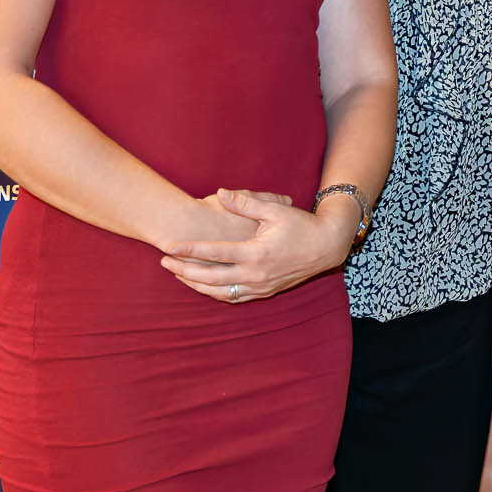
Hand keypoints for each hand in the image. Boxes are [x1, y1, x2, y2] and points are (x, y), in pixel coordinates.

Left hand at [159, 188, 354, 303]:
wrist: (327, 246)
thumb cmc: (302, 225)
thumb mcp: (276, 210)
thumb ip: (246, 203)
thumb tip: (221, 193)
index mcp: (257, 252)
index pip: (215, 253)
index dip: (189, 249)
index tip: (168, 246)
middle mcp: (256, 273)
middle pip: (210, 277)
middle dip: (184, 270)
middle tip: (164, 262)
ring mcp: (260, 286)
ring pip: (219, 292)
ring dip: (196, 285)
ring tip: (177, 275)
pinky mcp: (265, 292)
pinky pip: (234, 297)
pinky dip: (214, 293)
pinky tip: (202, 285)